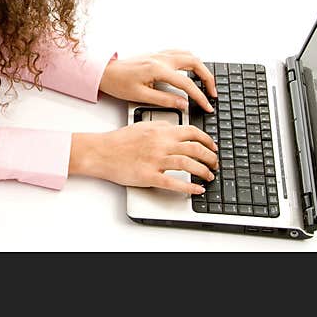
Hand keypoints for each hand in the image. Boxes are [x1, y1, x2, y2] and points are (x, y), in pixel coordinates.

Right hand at [69, 122, 218, 193]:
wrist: (101, 152)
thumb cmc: (119, 140)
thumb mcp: (142, 125)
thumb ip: (161, 126)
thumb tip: (176, 128)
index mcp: (161, 131)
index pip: (192, 132)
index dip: (207, 140)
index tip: (212, 147)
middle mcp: (161, 144)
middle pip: (195, 149)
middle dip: (210, 157)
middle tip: (215, 164)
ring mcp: (156, 160)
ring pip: (189, 165)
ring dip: (203, 172)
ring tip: (209, 176)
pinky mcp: (149, 176)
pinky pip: (174, 183)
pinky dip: (189, 187)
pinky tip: (197, 190)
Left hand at [98, 49, 217, 112]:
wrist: (104, 72)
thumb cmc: (118, 83)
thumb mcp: (140, 96)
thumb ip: (165, 100)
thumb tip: (183, 104)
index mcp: (158, 69)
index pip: (187, 83)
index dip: (200, 96)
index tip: (207, 106)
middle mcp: (161, 58)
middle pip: (195, 63)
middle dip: (208, 78)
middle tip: (212, 92)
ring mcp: (159, 54)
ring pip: (189, 55)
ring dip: (201, 67)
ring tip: (205, 83)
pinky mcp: (156, 54)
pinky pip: (179, 52)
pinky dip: (190, 60)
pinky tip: (192, 69)